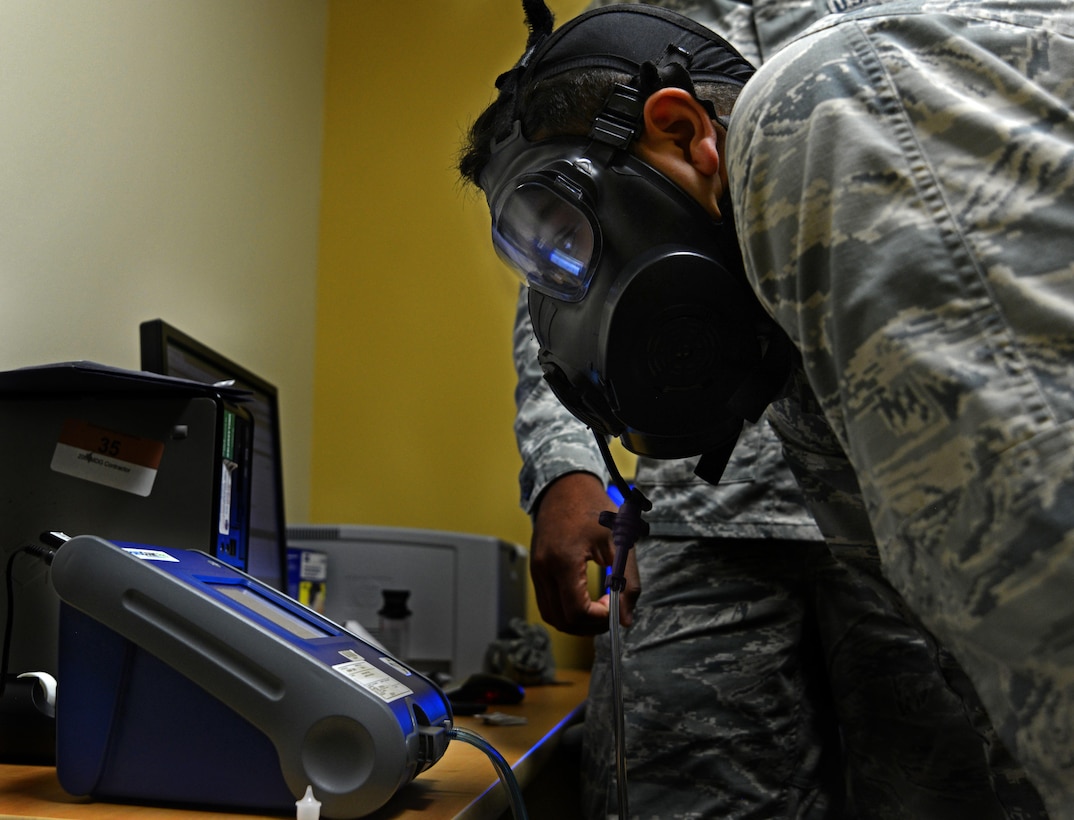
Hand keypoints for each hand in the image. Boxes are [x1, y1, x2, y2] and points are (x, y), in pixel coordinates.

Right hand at [530, 472, 640, 634]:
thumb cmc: (594, 509)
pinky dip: (566, 610)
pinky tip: (585, 599)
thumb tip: (626, 619)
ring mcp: (536, 571)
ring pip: (552, 616)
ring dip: (576, 621)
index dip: (599, 619)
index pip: (576, 611)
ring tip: (598, 607)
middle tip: (609, 610)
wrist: (566, 487)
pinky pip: (547, 603)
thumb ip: (627, 582)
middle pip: (562, 620)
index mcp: (563, 560)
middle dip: (589, 625)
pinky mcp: (536, 571)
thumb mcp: (619, 542)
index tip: (614, 607)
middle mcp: (543, 569)